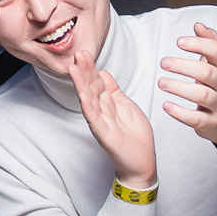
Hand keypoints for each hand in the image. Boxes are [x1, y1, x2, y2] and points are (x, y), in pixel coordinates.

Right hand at [69, 49, 156, 188]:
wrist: (142, 162)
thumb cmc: (135, 137)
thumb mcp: (126, 106)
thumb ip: (113, 90)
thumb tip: (102, 72)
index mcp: (107, 104)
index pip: (96, 82)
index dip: (91, 67)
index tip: (85, 53)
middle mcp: (101, 111)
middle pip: (90, 87)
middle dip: (84, 70)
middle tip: (79, 54)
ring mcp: (100, 122)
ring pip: (88, 99)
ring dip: (81, 84)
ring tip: (74, 69)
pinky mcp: (103, 133)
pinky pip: (93, 117)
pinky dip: (87, 105)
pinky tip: (82, 94)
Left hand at [159, 22, 216, 143]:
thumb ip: (209, 44)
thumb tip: (198, 25)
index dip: (199, 44)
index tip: (179, 42)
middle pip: (207, 73)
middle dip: (184, 66)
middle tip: (164, 62)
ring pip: (202, 95)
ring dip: (179, 88)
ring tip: (161, 82)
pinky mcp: (211, 122)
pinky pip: (196, 118)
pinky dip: (180, 113)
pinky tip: (166, 106)